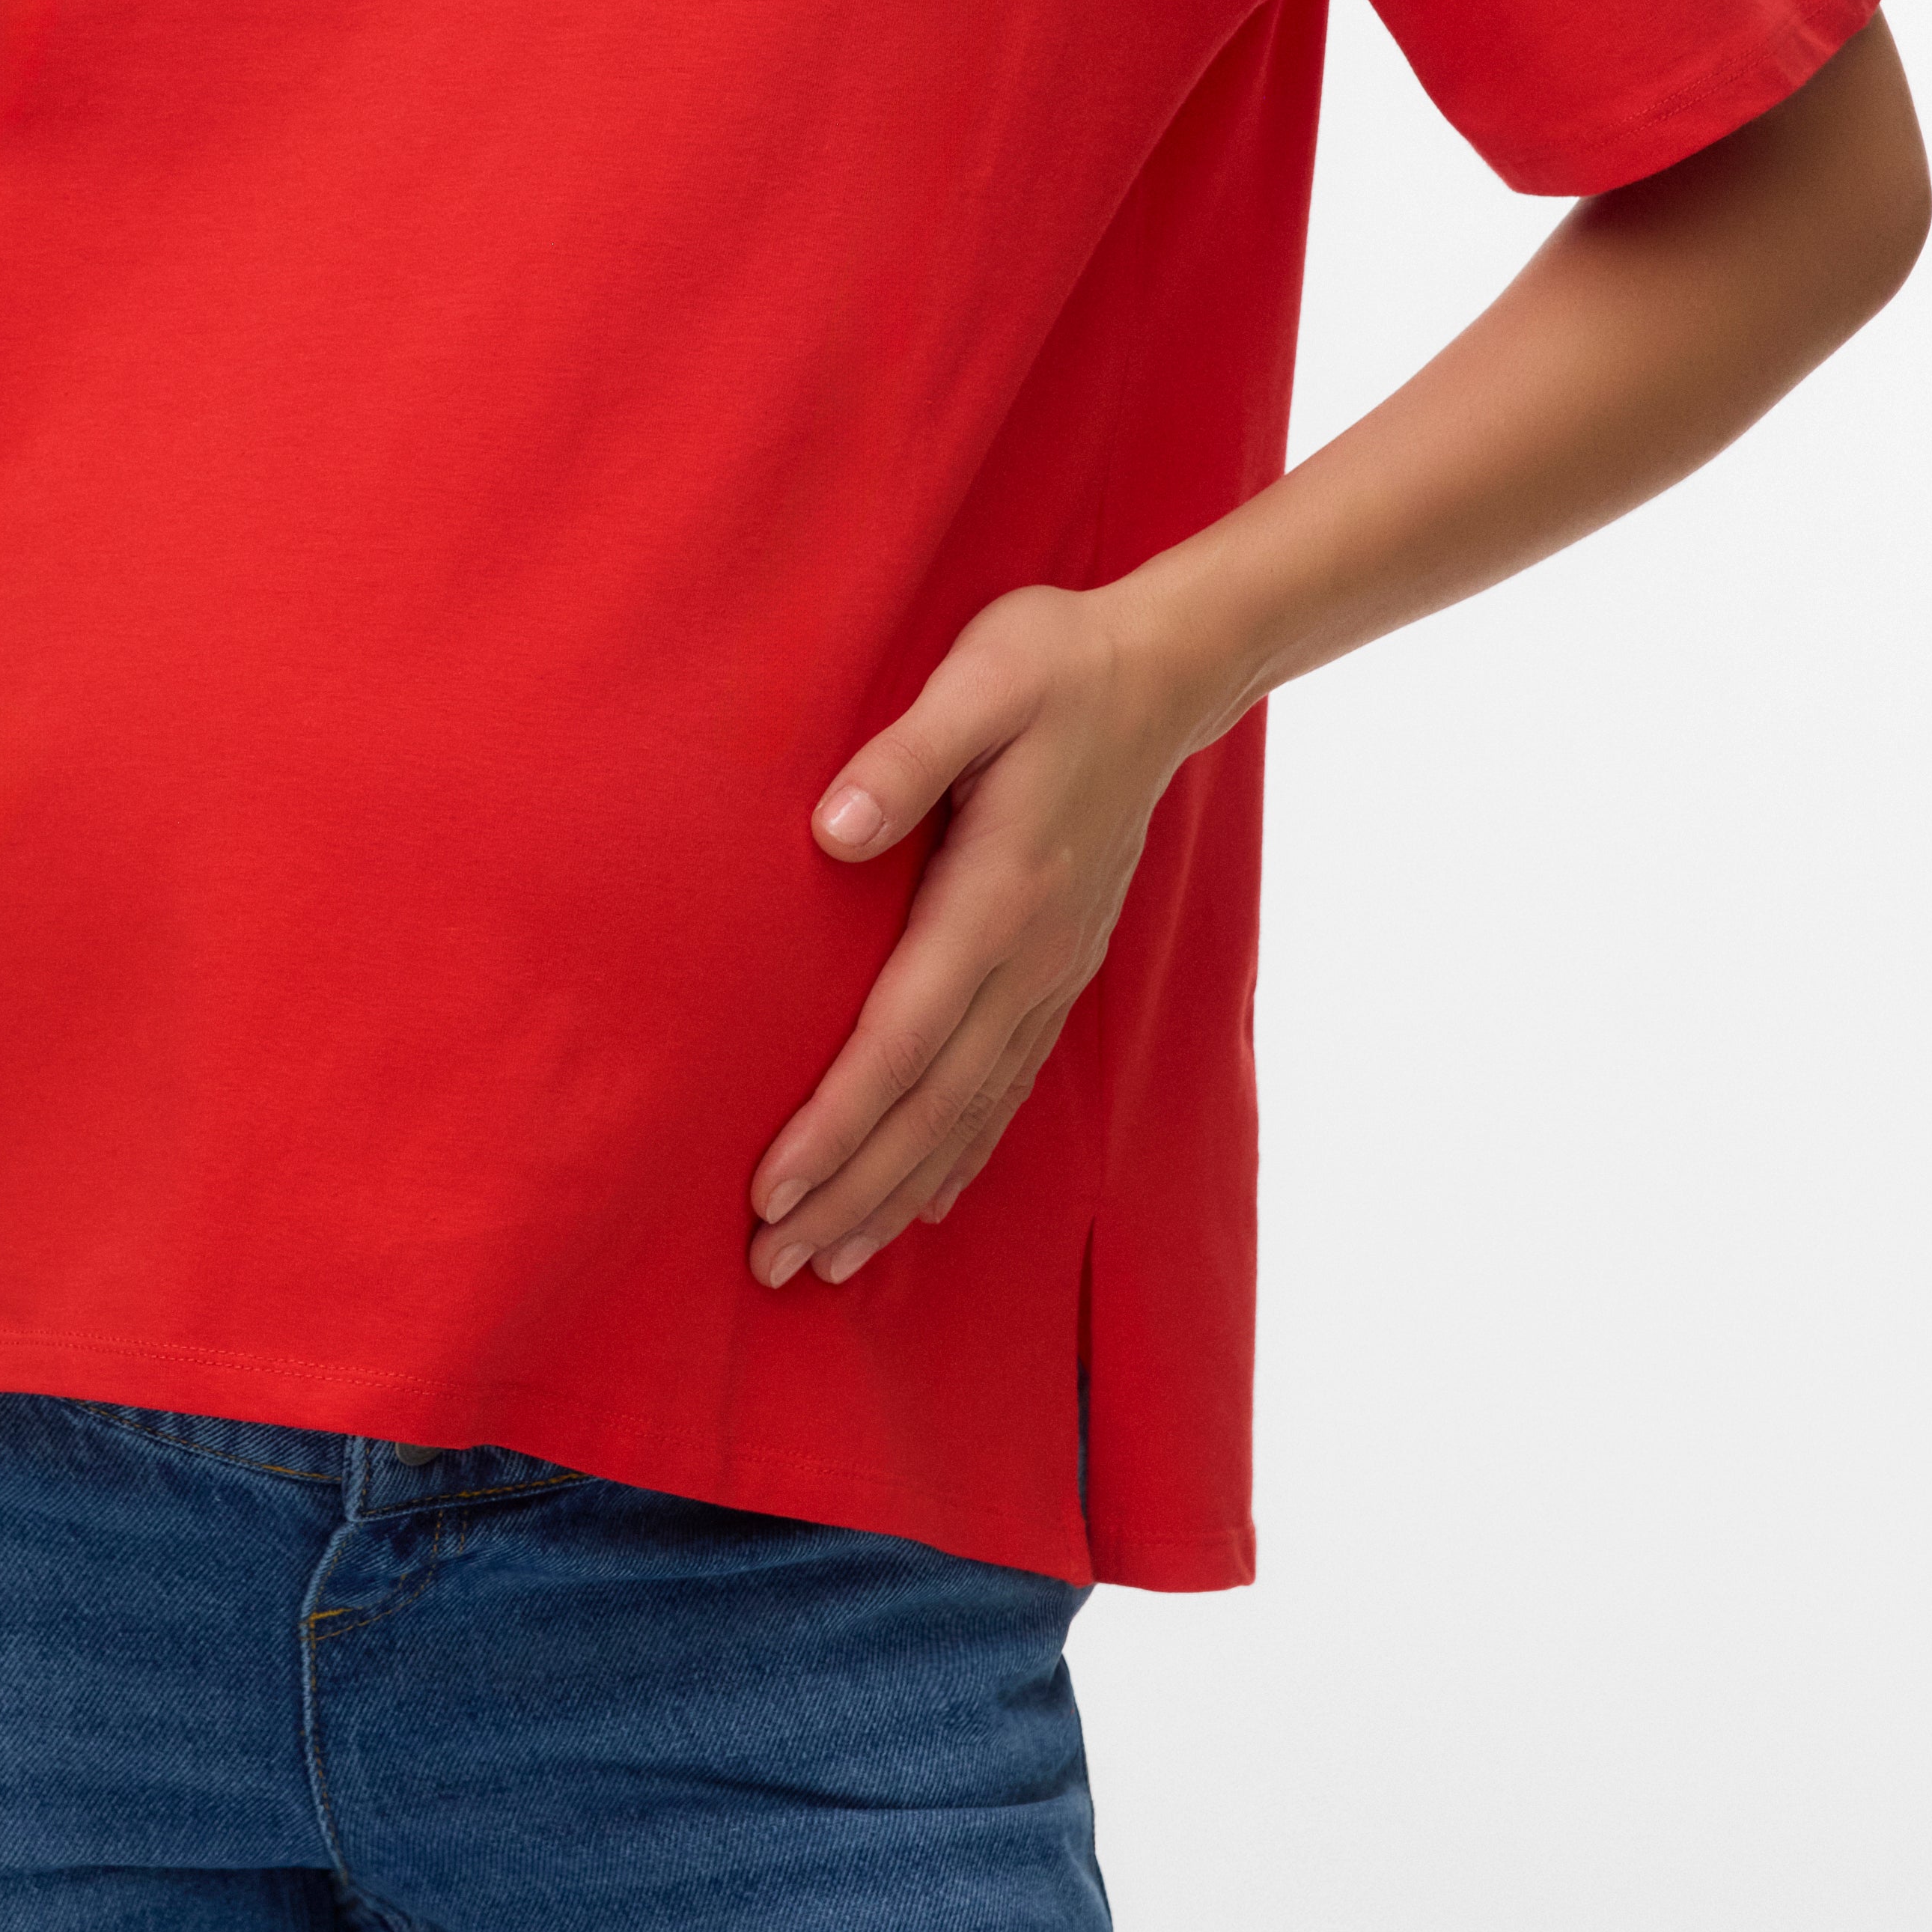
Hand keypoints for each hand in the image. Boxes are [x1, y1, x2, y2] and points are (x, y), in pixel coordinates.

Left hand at [745, 578, 1201, 1289]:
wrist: (1162, 673)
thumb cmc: (1053, 663)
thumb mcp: (978, 678)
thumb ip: (905, 755)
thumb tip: (833, 830)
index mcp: (999, 896)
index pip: (903, 1037)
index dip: (838, 1123)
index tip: (772, 1189)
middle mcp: (1030, 957)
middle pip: (932, 1105)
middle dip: (850, 1192)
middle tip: (769, 1268)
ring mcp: (1052, 971)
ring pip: (970, 1112)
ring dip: (896, 1193)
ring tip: (827, 1262)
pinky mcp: (1060, 968)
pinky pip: (1005, 1086)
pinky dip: (960, 1155)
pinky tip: (922, 1201)